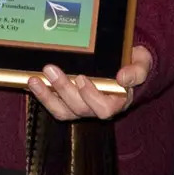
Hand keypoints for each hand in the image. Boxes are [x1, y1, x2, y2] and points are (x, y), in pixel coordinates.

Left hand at [27, 45, 151, 120]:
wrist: (127, 64)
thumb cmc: (135, 64)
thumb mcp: (142, 64)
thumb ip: (136, 71)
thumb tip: (123, 77)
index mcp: (117, 103)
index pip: (103, 109)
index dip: (91, 96)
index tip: (82, 78)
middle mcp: (97, 109)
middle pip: (79, 108)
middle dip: (63, 89)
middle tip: (50, 68)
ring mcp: (82, 107)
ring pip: (63, 111)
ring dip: (46, 96)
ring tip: (34, 79)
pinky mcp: (69, 103)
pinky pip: (54, 105)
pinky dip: (42, 95)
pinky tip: (31, 83)